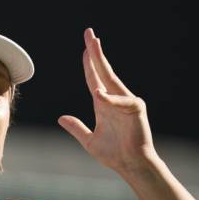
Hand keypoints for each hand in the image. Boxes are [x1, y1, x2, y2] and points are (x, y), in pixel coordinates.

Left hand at [58, 29, 157, 173]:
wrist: (131, 165)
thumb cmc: (114, 154)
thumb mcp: (89, 140)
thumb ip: (76, 128)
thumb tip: (61, 118)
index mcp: (103, 104)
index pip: (94, 78)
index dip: (89, 63)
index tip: (85, 47)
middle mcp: (114, 99)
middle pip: (103, 71)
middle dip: (95, 52)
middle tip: (89, 34)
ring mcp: (126, 102)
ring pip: (111, 78)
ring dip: (101, 62)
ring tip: (93, 47)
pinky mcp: (136, 110)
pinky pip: (121, 102)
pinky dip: (110, 99)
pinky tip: (98, 94)